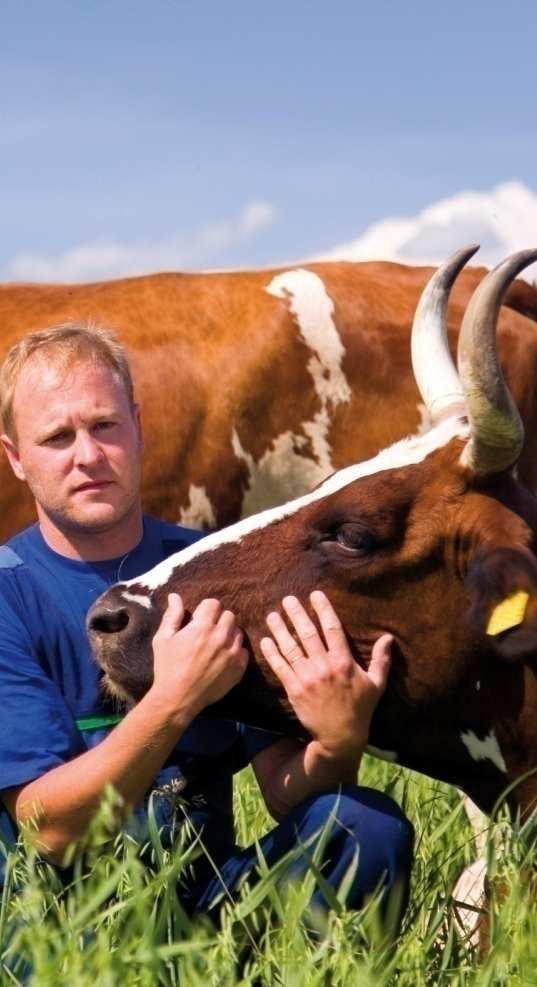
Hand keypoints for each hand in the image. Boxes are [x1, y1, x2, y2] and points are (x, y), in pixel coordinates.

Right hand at [151, 594, 248, 718]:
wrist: (178, 699)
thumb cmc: (167, 668)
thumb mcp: (163, 639)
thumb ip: (172, 615)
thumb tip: (175, 596)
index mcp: (202, 627)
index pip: (214, 604)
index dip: (205, 610)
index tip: (199, 620)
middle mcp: (221, 637)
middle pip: (229, 615)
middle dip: (218, 620)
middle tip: (207, 632)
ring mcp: (232, 653)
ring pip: (238, 632)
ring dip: (228, 634)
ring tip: (216, 645)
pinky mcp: (239, 668)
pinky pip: (243, 651)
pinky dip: (235, 652)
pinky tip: (222, 658)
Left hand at [260, 591, 391, 758]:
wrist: (340, 736)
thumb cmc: (360, 709)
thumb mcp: (376, 684)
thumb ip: (381, 660)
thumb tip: (388, 638)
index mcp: (344, 662)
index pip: (332, 628)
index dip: (323, 609)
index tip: (315, 595)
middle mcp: (324, 666)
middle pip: (308, 634)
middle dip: (296, 614)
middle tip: (287, 599)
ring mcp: (308, 678)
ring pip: (291, 648)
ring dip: (280, 630)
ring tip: (272, 615)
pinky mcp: (295, 690)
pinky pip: (281, 667)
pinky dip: (272, 653)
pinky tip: (266, 640)